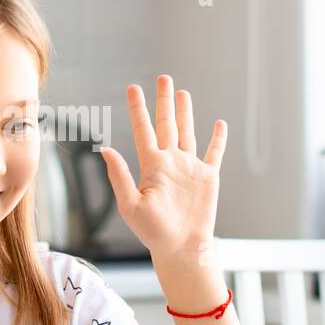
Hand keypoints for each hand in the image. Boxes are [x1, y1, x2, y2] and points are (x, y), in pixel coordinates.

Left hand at [98, 75, 226, 259]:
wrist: (181, 247)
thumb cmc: (153, 232)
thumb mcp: (130, 204)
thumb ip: (119, 176)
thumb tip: (105, 149)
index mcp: (151, 165)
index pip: (143, 129)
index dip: (138, 108)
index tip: (133, 87)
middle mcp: (170, 162)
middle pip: (167, 124)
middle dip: (164, 101)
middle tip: (163, 77)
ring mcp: (190, 168)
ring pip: (188, 132)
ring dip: (186, 112)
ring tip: (183, 92)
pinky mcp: (208, 177)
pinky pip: (214, 153)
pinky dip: (218, 138)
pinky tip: (219, 123)